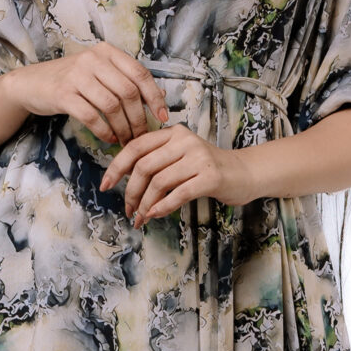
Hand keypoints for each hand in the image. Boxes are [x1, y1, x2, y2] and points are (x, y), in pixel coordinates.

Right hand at [10, 42, 170, 150]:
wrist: (32, 84)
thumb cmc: (71, 81)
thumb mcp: (99, 73)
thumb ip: (125, 81)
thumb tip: (161, 99)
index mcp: (107, 52)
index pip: (140, 74)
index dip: (155, 97)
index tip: (163, 117)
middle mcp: (93, 59)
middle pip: (128, 92)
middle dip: (139, 119)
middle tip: (141, 137)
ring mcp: (77, 75)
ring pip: (111, 105)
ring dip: (123, 128)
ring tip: (125, 140)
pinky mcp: (63, 94)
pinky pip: (92, 116)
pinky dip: (104, 131)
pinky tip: (109, 138)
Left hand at [101, 123, 239, 224]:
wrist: (244, 173)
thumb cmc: (207, 169)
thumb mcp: (180, 156)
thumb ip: (156, 160)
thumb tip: (123, 178)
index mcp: (173, 133)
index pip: (136, 146)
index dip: (117, 167)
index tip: (105, 185)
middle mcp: (184, 141)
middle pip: (144, 166)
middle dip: (131, 192)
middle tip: (128, 210)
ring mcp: (198, 158)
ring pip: (159, 182)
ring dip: (145, 204)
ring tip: (141, 218)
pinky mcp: (210, 177)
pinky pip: (178, 194)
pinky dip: (162, 207)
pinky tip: (154, 215)